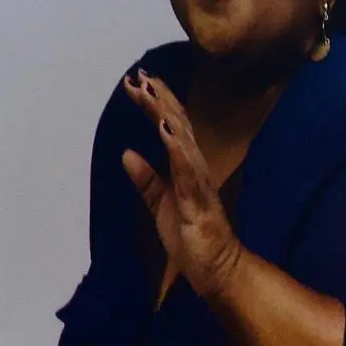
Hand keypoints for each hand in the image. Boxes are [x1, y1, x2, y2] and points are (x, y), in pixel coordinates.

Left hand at [118, 70, 244, 297]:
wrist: (218, 270)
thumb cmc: (192, 239)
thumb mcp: (160, 206)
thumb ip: (146, 180)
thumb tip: (127, 153)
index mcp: (186, 168)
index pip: (172, 128)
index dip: (157, 104)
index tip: (139, 81)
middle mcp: (195, 168)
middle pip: (177, 126)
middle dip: (159, 100)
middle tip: (140, 76)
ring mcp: (199, 182)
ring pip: (181, 141)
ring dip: (166, 116)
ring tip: (151, 93)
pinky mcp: (198, 201)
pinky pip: (187, 172)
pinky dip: (177, 149)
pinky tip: (167, 131)